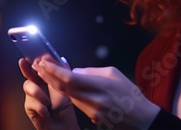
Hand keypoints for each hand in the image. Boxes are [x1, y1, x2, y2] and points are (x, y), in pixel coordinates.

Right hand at [19, 58, 78, 129]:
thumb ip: (63, 73)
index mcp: (45, 78)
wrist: (63, 124)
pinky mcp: (29, 106)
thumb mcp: (65, 87)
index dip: (35, 59)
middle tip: (23, 62)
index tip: (34, 54)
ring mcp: (32, 96)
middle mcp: (37, 85)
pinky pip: (31, 102)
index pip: (39, 66)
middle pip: (28, 73)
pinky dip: (41, 107)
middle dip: (25, 67)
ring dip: (38, 93)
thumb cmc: (64, 106)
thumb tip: (62, 59)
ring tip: (48, 102)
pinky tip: (47, 111)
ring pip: (27, 86)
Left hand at [36, 61, 159, 129]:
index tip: (44, 62)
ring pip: (69, 96)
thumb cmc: (130, 93)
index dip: (54, 70)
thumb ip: (93, 71)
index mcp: (101, 85)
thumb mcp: (115, 74)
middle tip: (39, 66)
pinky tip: (65, 86)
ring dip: (57, 85)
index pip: (71, 78)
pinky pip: (78, 104)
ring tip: (48, 74)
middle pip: (65, 88)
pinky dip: (70, 94)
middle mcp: (95, 99)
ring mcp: (93, 111)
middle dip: (49, 77)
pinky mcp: (93, 119)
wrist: (141, 119)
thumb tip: (76, 70)